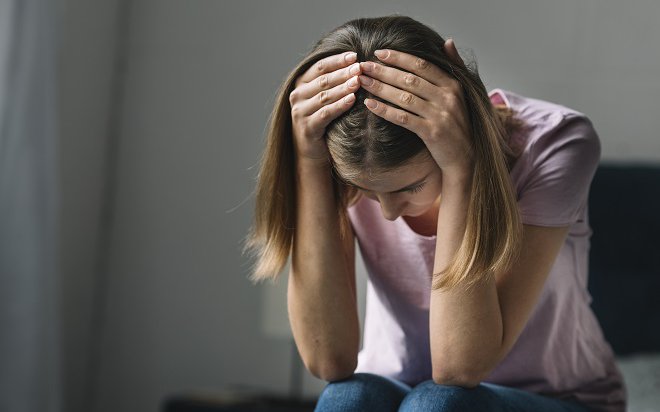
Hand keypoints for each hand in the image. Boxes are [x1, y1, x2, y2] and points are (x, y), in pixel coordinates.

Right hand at [290, 52, 361, 163]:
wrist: (312, 150)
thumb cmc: (323, 120)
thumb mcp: (325, 98)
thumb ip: (333, 82)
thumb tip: (356, 63)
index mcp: (301, 84)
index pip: (320, 67)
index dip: (337, 60)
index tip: (355, 55)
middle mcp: (297, 96)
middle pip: (323, 80)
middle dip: (343, 73)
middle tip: (360, 67)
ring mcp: (300, 112)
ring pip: (325, 96)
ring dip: (343, 88)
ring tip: (358, 81)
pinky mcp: (307, 127)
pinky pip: (326, 113)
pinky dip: (339, 105)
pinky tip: (352, 100)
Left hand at [358, 39, 472, 174]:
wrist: (466, 156)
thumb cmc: (459, 123)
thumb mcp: (462, 93)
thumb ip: (455, 66)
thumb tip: (448, 41)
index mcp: (453, 84)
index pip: (422, 65)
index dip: (399, 58)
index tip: (379, 53)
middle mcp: (447, 97)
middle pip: (410, 79)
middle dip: (384, 71)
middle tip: (363, 66)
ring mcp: (440, 115)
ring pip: (404, 97)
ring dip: (380, 88)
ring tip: (362, 81)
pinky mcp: (431, 133)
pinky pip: (403, 118)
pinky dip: (385, 110)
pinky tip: (370, 104)